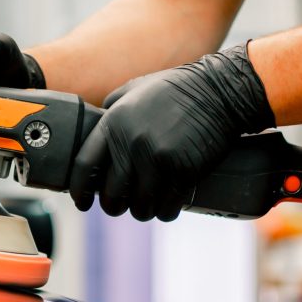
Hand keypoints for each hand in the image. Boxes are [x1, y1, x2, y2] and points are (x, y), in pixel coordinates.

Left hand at [68, 43, 274, 221]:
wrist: (222, 90)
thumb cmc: (177, 88)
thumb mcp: (136, 88)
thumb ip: (113, 106)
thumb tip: (97, 124)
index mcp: (114, 124)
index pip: (83, 165)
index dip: (80, 190)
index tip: (81, 202)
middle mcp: (131, 143)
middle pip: (111, 194)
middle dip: (113, 206)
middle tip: (120, 207)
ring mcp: (157, 158)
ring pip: (140, 206)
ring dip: (143, 211)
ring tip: (147, 207)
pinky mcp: (183, 170)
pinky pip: (167, 206)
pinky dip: (166, 212)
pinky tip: (167, 208)